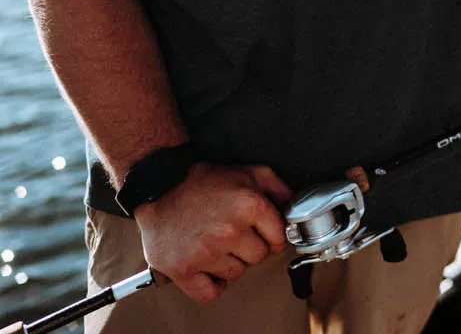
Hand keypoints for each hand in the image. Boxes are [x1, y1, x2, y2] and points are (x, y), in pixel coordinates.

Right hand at [134, 162, 292, 303]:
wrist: (160, 188)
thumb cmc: (204, 182)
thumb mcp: (248, 173)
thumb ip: (278, 189)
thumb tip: (294, 208)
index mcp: (249, 205)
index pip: (279, 238)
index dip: (272, 235)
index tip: (261, 233)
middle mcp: (229, 230)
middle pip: (258, 257)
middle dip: (249, 247)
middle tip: (232, 234)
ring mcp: (205, 252)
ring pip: (236, 274)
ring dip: (229, 263)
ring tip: (215, 244)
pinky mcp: (183, 269)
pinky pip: (210, 293)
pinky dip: (211, 285)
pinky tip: (208, 269)